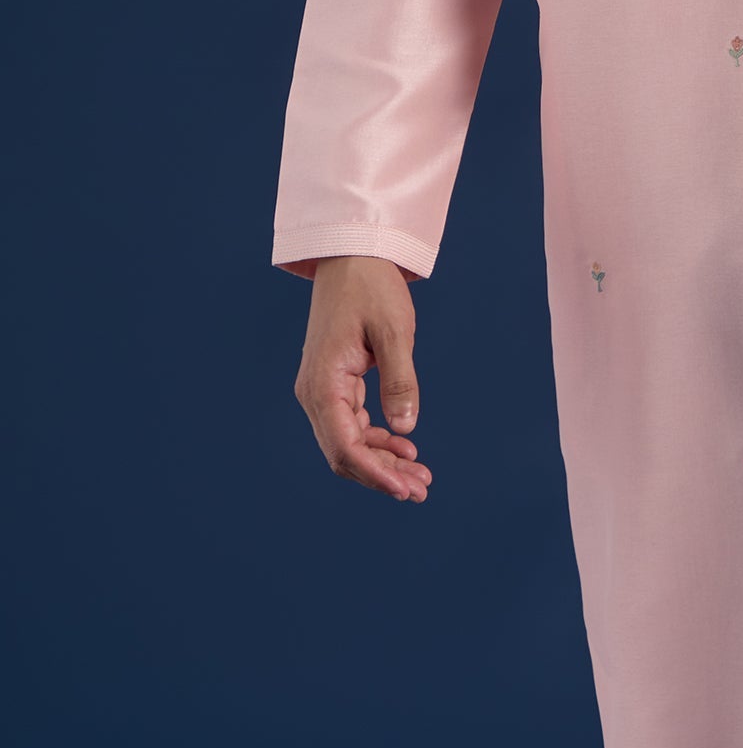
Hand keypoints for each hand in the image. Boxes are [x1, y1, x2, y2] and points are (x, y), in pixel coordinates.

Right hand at [294, 256, 432, 503]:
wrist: (353, 257)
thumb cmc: (371, 288)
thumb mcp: (394, 330)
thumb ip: (400, 380)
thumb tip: (407, 429)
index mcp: (323, 383)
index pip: (344, 446)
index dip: (374, 473)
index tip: (404, 489)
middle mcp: (315, 393)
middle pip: (344, 453)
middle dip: (381, 476)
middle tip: (422, 490)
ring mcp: (323, 391)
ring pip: (349, 443)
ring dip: (382, 462)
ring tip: (421, 476)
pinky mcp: (335, 385)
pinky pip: (353, 425)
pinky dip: (378, 441)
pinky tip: (406, 449)